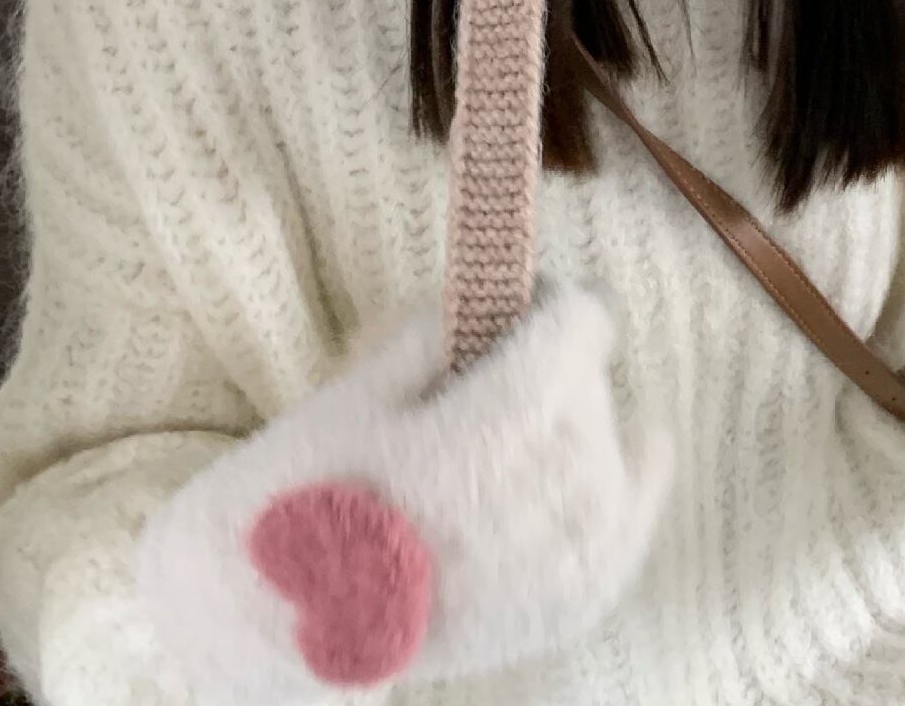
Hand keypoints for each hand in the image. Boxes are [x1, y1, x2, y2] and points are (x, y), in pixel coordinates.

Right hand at [135, 283, 671, 703]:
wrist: (268, 620)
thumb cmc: (306, 486)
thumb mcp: (362, 382)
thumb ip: (447, 323)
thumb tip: (514, 286)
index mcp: (475, 437)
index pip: (575, 329)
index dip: (553, 303)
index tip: (535, 300)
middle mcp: (528, 506)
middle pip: (587, 386)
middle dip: (557, 361)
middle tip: (508, 364)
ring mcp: (552, 568)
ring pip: (612, 447)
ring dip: (584, 417)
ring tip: (526, 422)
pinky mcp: (561, 610)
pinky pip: (627, 528)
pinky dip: (635, 482)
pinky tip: (636, 448)